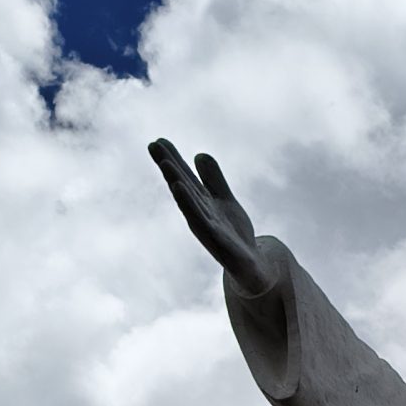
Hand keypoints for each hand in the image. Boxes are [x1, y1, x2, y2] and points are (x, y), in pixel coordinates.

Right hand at [147, 142, 274, 297]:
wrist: (251, 265)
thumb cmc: (233, 233)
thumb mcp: (225, 199)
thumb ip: (213, 179)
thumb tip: (199, 154)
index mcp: (201, 202)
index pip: (185, 177)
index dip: (173, 159)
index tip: (158, 141)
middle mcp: (199, 213)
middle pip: (182, 185)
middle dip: (169, 166)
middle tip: (153, 145)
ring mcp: (207, 227)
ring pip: (189, 203)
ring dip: (177, 183)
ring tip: (167, 165)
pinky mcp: (218, 241)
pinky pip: (202, 221)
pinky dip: (191, 206)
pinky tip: (181, 190)